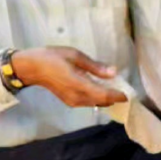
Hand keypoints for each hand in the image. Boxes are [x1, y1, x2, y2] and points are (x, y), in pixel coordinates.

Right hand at [11, 47, 129, 107]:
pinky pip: (89, 102)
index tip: (129, 93)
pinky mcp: (70, 102)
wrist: (31, 68)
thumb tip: (114, 72)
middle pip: (102, 101)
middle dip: (114, 96)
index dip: (117, 95)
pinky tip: (100, 87)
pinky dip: (98, 97)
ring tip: (114, 86)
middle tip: (124, 87)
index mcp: (78, 84)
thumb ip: (95, 66)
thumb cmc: (52, 57)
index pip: (103, 95)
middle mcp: (77, 97)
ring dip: (106, 97)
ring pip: (96, 103)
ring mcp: (73, 102)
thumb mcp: (75, 56)